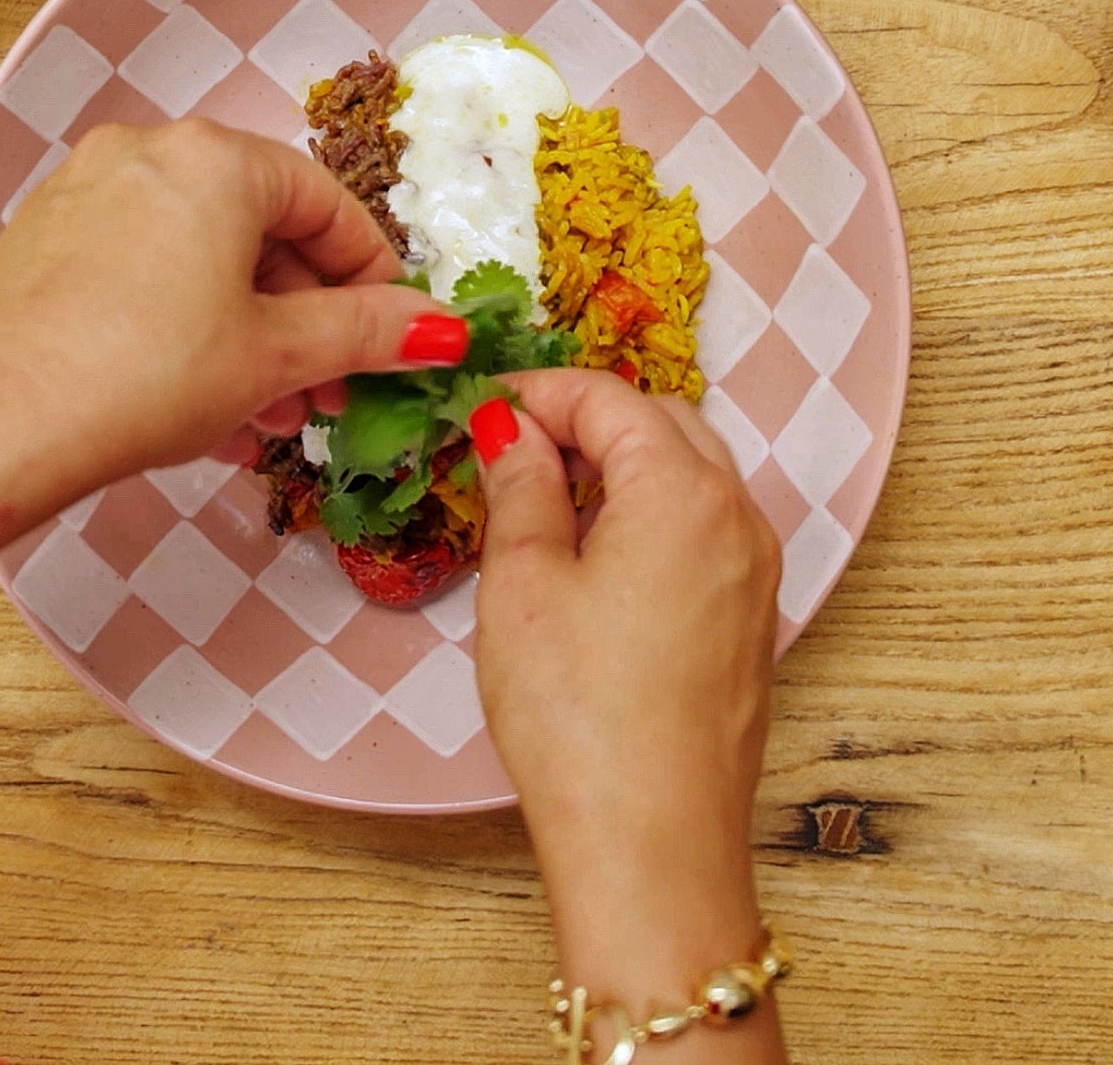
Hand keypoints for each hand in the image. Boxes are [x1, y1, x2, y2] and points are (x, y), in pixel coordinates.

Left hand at [0, 119, 462, 581]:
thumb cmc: (142, 376)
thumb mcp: (276, 356)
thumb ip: (365, 332)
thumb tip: (441, 327)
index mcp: (214, 158)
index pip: (325, 203)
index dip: (372, 274)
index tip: (393, 334)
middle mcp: (147, 153)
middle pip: (261, 231)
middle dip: (305, 321)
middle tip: (328, 394)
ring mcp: (87, 194)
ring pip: (201, 259)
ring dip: (250, 336)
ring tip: (267, 419)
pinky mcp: (46, 242)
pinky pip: (145, 273)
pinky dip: (187, 327)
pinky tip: (203, 410)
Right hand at [472, 370, 785, 1062]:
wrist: (653, 848)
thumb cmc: (579, 716)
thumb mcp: (524, 583)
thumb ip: (521, 485)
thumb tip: (512, 428)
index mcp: (684, 490)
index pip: (610, 399)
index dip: (541, 391)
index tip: (484, 406)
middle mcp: (737, 517)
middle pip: (663, 424)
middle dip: (588, 418)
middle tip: (512, 444)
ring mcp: (754, 572)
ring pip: (691, 475)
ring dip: (624, 465)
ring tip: (545, 498)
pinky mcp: (751, 622)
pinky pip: (705, 530)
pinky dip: (652, 514)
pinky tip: (595, 556)